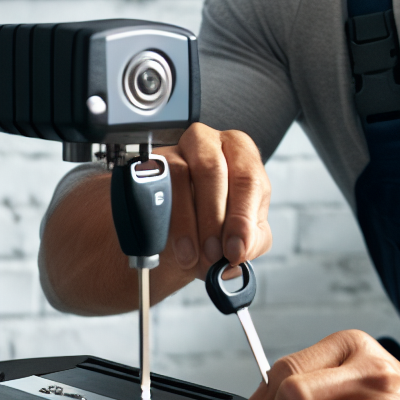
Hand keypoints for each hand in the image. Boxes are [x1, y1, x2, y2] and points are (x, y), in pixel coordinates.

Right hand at [159, 122, 272, 278]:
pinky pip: (152, 184)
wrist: (178, 237)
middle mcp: (210, 144)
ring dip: (187, 221)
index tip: (235, 249)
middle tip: (212, 254)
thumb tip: (239, 248)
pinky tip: (168, 242)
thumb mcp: (245, 235)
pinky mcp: (148, 164)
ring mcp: (176, 150)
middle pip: (213, 170)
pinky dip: (161, 217)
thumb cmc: (218, 225)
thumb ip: (251, 240)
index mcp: (242, 153)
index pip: (247, 178)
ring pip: (180, 173)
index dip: (241, 217)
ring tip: (191, 255)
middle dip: (213, 219)